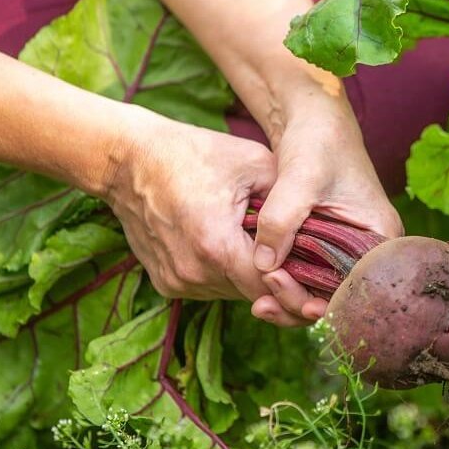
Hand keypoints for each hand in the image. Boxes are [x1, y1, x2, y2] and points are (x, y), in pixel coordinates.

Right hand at [105, 107, 310, 325]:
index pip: (269, 287)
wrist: (129, 160)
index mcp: (216, 244)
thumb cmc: (194, 154)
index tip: (320, 293)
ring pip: (232, 293)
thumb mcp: (253, 162)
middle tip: (303, 271)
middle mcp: (193, 272)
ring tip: (263, 249)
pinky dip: (225, 275)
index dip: (297, 290)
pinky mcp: (165, 283)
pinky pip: (210, 288)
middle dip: (278, 284)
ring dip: (250, 278)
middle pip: (253, 294)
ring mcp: (176, 281)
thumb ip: (289, 198)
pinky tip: (231, 248)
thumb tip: (319, 226)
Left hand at [250, 105, 402, 322]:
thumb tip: (263, 266)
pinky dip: (287, 284)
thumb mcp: (300, 177)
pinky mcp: (327, 244)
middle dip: (302, 305)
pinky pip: (311, 276)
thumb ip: (282, 220)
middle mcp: (370, 248)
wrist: (313, 118)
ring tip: (257, 304)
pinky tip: (260, 289)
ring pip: (323, 291)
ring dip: (291, 299)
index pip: (361, 290)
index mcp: (381, 236)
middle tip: (263, 305)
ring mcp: (348, 247)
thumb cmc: (317, 141)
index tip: (292, 304)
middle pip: (341, 297)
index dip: (328, 304)